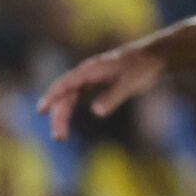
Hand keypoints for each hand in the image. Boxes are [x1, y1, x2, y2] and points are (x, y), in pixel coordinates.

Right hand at [38, 46, 166, 140]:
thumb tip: (96, 112)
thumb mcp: (130, 83)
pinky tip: (64, 127)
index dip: (53, 95)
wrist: (154, 57)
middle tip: (59, 137)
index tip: (42, 109)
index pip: (66, 83)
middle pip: (65, 95)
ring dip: (62, 116)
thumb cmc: (142, 68)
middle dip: (59, 115)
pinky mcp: (94, 87)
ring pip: (69, 99)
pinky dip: (69, 112)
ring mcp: (89, 80)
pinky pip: (76, 100)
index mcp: (91, 70)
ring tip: (60, 137)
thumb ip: (113, 97)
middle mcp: (86, 74)